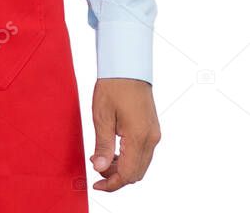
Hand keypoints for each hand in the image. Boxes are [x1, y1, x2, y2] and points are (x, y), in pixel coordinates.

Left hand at [90, 77, 160, 191]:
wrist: (127, 65)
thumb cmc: (113, 86)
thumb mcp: (102, 116)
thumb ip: (103, 146)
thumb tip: (100, 168)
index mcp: (139, 137)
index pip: (128, 174)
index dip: (111, 183)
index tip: (96, 184)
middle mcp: (151, 138)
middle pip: (136, 173)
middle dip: (116, 177)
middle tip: (96, 168)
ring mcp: (154, 133)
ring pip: (141, 164)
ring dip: (123, 168)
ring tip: (102, 158)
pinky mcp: (152, 128)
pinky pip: (143, 153)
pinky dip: (129, 158)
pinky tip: (114, 150)